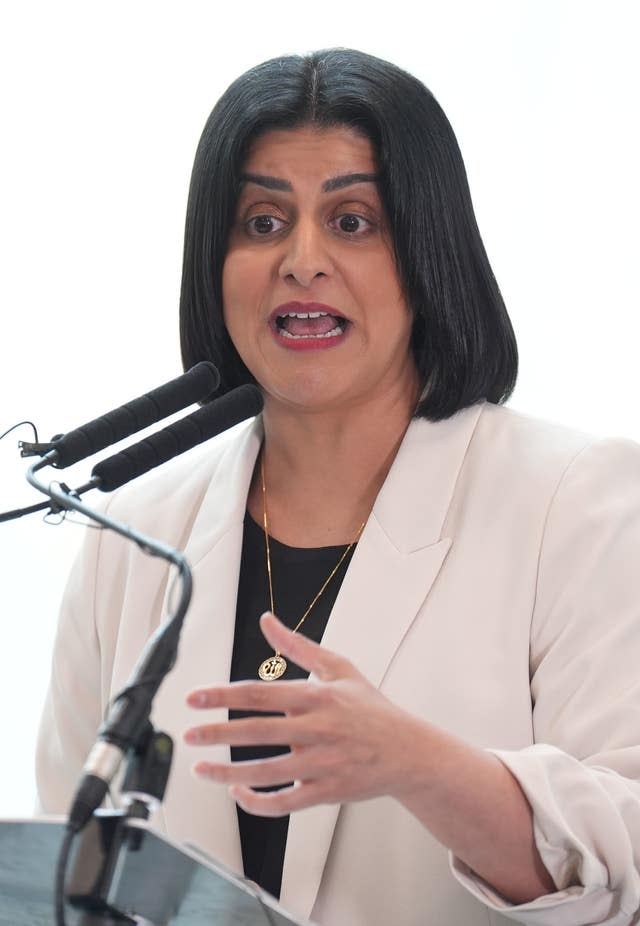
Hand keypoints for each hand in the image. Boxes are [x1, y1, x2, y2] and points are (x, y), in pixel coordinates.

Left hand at [183, 612, 419, 815]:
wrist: (409, 753)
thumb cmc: (371, 709)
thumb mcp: (339, 669)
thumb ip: (298, 646)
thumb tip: (268, 621)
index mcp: (317, 696)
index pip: (261, 694)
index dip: (223, 696)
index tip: (195, 697)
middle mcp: (318, 730)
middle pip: (258, 732)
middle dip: (217, 734)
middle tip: (188, 735)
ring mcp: (321, 764)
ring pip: (266, 772)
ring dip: (228, 772)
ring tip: (201, 769)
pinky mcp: (325, 793)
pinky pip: (284, 803)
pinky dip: (257, 802)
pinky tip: (237, 792)